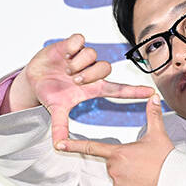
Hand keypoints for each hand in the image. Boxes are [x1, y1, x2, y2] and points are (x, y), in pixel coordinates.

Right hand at [23, 34, 154, 145]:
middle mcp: (92, 71)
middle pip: (105, 68)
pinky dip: (71, 47)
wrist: (34, 80)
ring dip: (77, 63)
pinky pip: (79, 40)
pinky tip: (63, 55)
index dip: (135, 91)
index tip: (151, 93)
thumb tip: (58, 145)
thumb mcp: (57, 110)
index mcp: (94, 88)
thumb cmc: (51, 93)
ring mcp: (83, 57)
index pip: (119, 90)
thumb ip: (60, 126)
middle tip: (74, 80)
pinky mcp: (72, 44)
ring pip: (92, 54)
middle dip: (89, 74)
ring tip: (65, 69)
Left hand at [56, 94, 174, 185]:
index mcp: (119, 153)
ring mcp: (118, 185)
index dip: (74, 145)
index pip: (92, 147)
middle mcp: (115, 169)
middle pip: (114, 164)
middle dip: (127, 164)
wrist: (175, 185)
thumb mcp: (158, 136)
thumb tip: (153, 99)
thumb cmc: (167, 162)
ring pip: (119, 180)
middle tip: (144, 165)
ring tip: (146, 177)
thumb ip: (153, 116)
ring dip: (130, 179)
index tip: (60, 145)